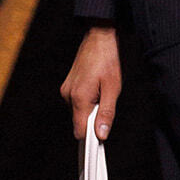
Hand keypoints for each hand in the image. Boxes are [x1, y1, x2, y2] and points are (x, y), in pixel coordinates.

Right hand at [59, 25, 120, 140]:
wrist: (99, 38)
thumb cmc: (107, 60)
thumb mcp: (113, 88)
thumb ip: (106, 113)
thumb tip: (102, 134)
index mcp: (79, 98)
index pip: (80, 131)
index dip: (91, 138)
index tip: (100, 141)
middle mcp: (68, 95)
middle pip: (79, 122)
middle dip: (92, 120)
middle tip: (107, 104)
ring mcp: (66, 90)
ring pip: (78, 112)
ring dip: (90, 109)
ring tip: (102, 91)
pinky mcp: (67, 85)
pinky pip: (76, 102)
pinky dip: (86, 101)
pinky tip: (96, 88)